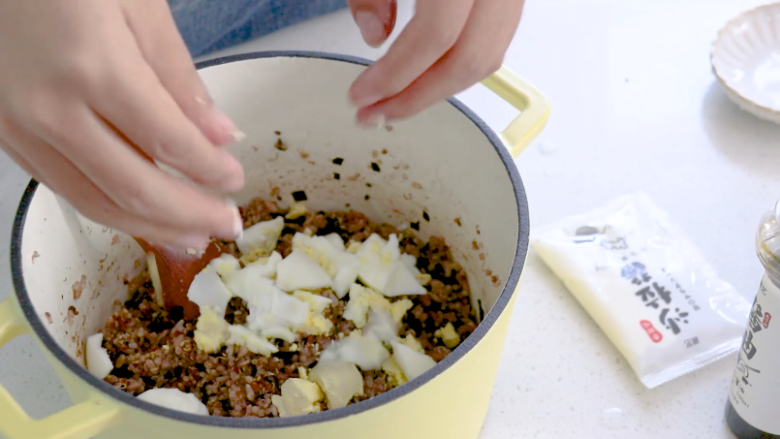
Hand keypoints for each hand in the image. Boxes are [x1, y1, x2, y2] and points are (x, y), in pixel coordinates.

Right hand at [0, 0, 244, 249]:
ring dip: (148, 226)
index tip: (236, 180)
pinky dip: (106, 207)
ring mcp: (16, 126)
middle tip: (227, 224)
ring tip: (190, 236)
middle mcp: (48, 108)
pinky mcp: (1, 133)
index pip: (168, 144)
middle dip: (189, 215)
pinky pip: (60, 184)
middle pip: (132, 188)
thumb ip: (177, 75)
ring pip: (92, 200)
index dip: (209, 171)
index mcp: (91, 67)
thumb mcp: (136, 3)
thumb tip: (219, 136)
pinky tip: (137, 213)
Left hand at [347, 0, 525, 124]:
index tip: (362, 96)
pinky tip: (427, 75)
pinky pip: (495, 39)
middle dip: (418, 97)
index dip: (396, 75)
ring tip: (398, 101)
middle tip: (377, 113)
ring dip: (440, 88)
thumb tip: (373, 34)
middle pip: (468, 59)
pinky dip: (460, 65)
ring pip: (487, 56)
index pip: (435, 37)